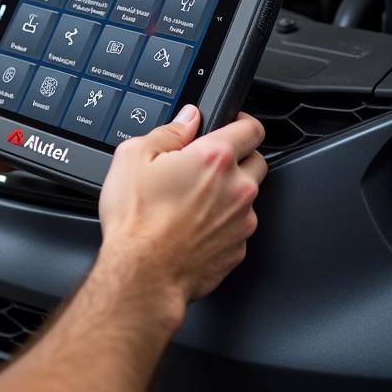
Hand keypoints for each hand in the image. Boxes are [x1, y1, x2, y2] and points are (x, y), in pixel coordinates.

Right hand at [98, 106, 266, 304]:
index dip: (242, 120)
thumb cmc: (137, 219)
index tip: (232, 124)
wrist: (143, 273)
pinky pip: (238, 226)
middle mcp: (237, 188)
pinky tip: (193, 225)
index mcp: (214, 158)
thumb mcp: (133, 156)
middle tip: (206, 163)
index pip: (251, 128)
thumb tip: (187, 118)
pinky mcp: (238, 248)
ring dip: (228, 192)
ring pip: (247, 196)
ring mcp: (242, 221)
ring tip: (191, 199)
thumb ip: (168, 131)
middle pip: (257, 160)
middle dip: (237, 157)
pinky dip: (222, 222)